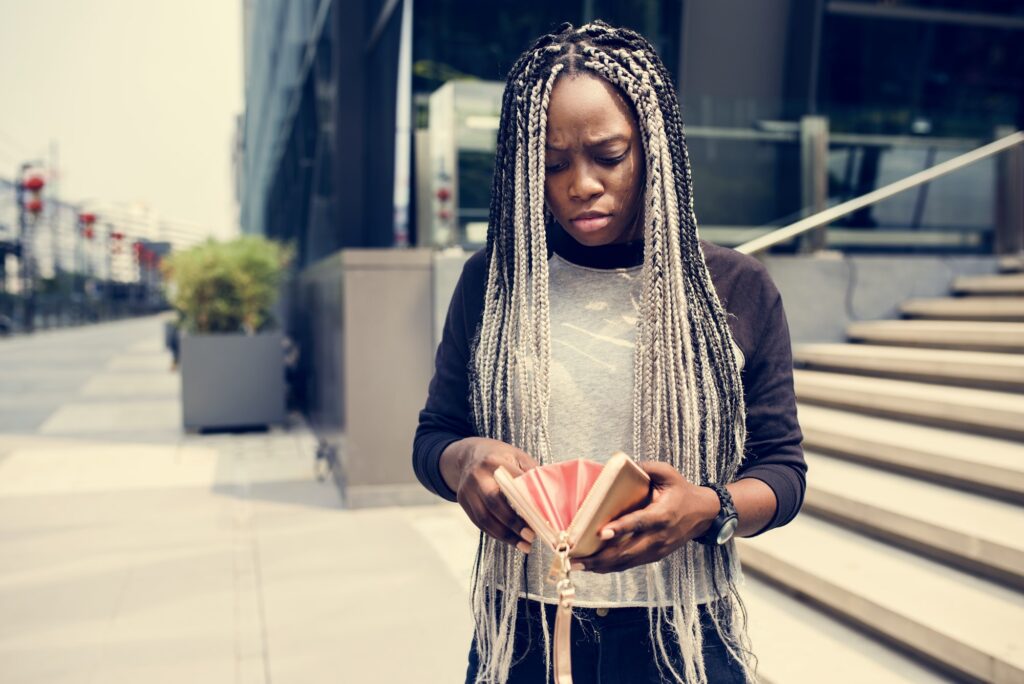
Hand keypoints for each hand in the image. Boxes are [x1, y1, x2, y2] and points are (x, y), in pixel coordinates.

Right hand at [444, 437, 539, 552]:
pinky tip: (510, 540)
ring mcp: (467, 489)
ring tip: (524, 545)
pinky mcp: (463, 501)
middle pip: (494, 502)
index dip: (526, 503)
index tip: (541, 519)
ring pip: (484, 518)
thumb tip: (549, 498)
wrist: (469, 455)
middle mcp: (478, 476)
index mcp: (494, 462)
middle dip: (513, 522)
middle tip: (531, 536)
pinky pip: (479, 522)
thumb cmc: (500, 457)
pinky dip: (496, 534)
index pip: (512, 484)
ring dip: (505, 535)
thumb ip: (531, 474)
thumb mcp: (517, 457)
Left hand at [573, 461, 719, 573]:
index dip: (621, 528)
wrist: (703, 514)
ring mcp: (656, 550)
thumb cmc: (681, 492)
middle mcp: (658, 536)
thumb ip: (647, 467)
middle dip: (600, 557)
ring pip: (626, 562)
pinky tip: (593, 567)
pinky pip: (629, 564)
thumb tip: (622, 464)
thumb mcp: (668, 473)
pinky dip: (610, 567)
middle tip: (575, 558)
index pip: (640, 522)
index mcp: (663, 514)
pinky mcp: (653, 556)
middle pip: (628, 551)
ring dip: (601, 566)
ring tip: (577, 565)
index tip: (601, 532)